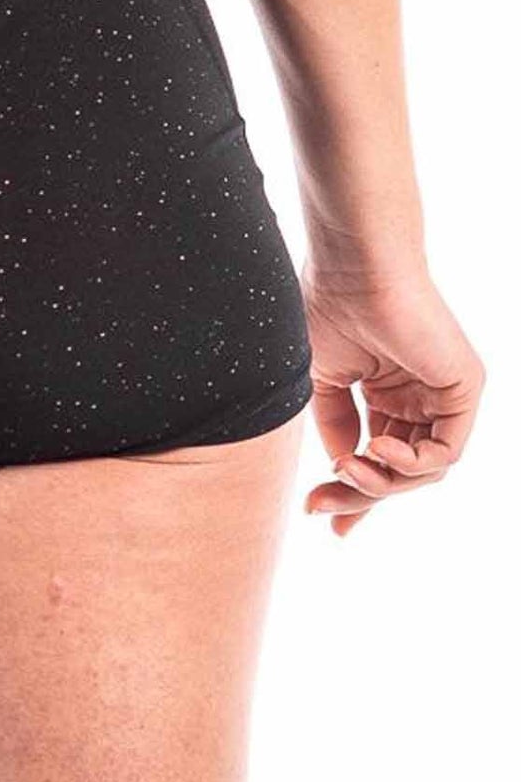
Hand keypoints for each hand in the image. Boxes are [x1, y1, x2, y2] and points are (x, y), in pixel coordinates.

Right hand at [303, 260, 483, 535]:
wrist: (351, 269)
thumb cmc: (326, 307)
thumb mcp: (320, 381)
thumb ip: (335, 426)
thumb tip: (343, 466)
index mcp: (385, 391)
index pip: (378, 456)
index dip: (351, 490)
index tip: (316, 512)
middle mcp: (418, 396)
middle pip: (397, 471)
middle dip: (359, 493)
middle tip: (320, 504)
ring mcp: (443, 394)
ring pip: (422, 470)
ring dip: (381, 481)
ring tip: (347, 467)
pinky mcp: (465, 389)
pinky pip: (446, 452)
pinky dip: (411, 463)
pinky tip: (376, 448)